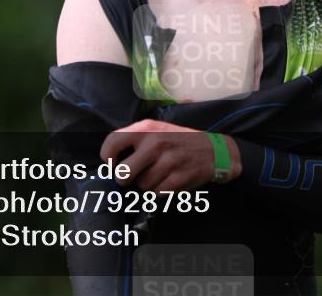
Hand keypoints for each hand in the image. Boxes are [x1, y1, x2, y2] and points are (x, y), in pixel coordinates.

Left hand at [99, 119, 241, 191]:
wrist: (214, 150)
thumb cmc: (179, 140)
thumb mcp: (157, 129)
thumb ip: (134, 139)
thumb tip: (110, 161)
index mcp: (146, 128)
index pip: (112, 143)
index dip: (108, 158)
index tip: (113, 163)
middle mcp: (155, 143)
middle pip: (122, 174)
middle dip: (126, 178)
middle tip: (134, 175)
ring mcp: (168, 162)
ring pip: (141, 186)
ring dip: (147, 184)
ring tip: (159, 173)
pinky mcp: (178, 178)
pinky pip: (156, 193)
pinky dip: (159, 191)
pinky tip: (169, 180)